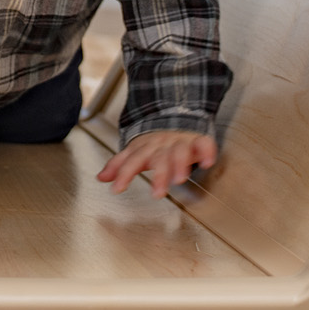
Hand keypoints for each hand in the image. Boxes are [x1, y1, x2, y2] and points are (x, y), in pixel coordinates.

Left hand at [97, 130, 216, 198]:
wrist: (175, 116)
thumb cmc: (154, 142)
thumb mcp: (135, 152)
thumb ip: (119, 165)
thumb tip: (101, 177)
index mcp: (145, 148)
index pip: (132, 161)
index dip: (124, 174)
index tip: (117, 189)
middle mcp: (162, 145)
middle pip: (159, 159)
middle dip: (159, 175)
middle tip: (157, 193)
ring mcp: (180, 142)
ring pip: (180, 152)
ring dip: (180, 164)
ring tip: (179, 179)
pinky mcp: (198, 141)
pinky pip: (203, 143)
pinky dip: (206, 151)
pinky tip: (206, 162)